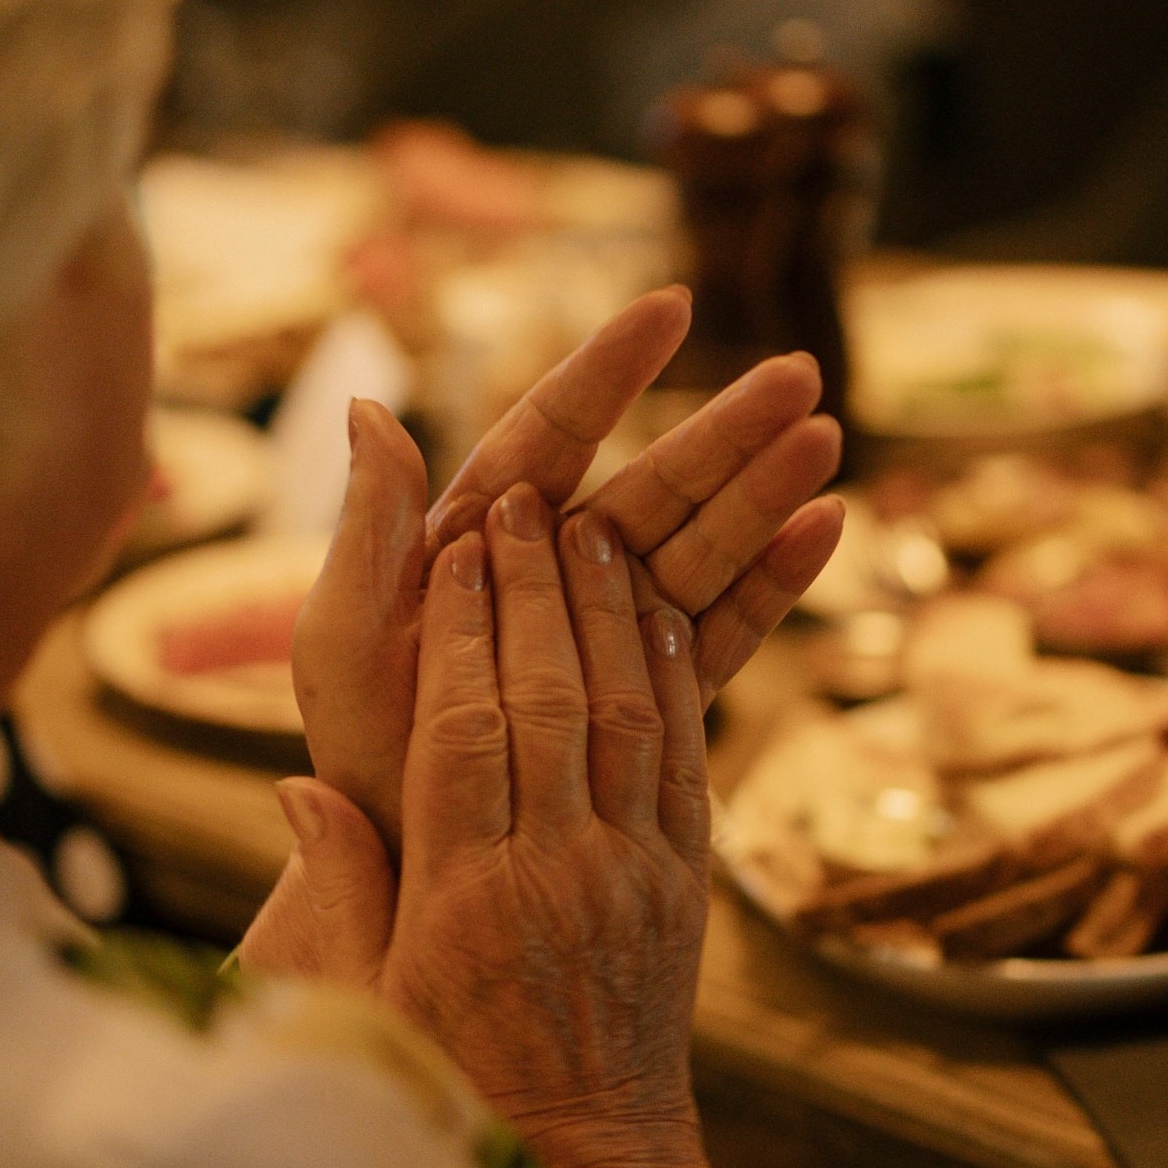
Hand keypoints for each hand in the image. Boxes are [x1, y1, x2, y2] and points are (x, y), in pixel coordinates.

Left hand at [294, 286, 843, 852]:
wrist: (403, 862)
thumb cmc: (360, 746)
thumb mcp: (343, 634)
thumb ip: (368, 527)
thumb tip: (369, 406)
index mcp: (484, 535)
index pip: (553, 433)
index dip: (611, 370)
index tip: (674, 306)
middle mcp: (557, 571)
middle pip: (652, 483)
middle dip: (725, 428)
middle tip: (799, 375)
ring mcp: (609, 631)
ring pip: (700, 545)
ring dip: (764, 492)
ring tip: (825, 439)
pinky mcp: (649, 694)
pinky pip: (721, 630)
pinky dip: (773, 583)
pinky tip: (824, 530)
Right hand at [376, 486, 723, 1167]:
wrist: (593, 1164)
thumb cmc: (455, 1086)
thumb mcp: (370, 1001)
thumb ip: (340, 887)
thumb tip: (297, 782)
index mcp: (463, 901)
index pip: (463, 732)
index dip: (461, 631)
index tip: (454, 549)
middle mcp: (557, 876)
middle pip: (548, 700)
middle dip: (535, 590)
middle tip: (525, 501)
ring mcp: (634, 877)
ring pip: (628, 715)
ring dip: (611, 611)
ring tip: (596, 523)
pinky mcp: (688, 884)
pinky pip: (686, 760)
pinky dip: (676, 676)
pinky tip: (664, 608)